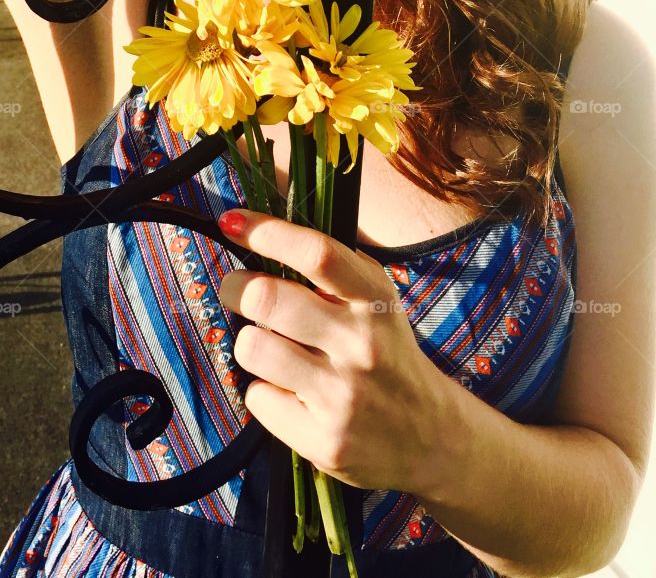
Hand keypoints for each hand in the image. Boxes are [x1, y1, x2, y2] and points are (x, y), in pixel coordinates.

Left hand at [215, 208, 447, 494]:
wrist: (432, 436)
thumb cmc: (386, 352)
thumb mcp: (375, 300)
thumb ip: (331, 269)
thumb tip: (261, 230)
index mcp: (374, 300)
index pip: (317, 254)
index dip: (267, 233)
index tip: (232, 222)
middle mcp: (361, 345)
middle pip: (267, 298)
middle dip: (235, 287)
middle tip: (235, 289)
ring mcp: (343, 396)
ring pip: (253, 347)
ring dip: (250, 342)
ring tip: (271, 348)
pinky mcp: (324, 441)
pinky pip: (258, 397)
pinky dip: (265, 391)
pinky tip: (291, 394)